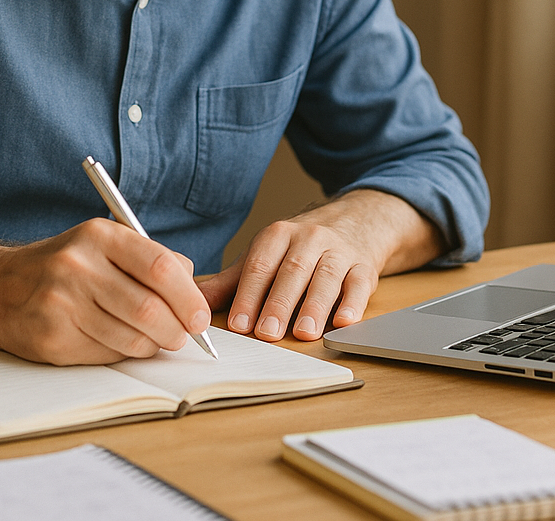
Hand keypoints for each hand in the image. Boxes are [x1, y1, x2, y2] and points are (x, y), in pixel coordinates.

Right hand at [0, 220, 212, 365]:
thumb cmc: (68, 266)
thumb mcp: (106, 244)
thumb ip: (151, 259)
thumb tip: (196, 289)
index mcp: (99, 235)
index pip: (159, 265)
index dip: (187, 296)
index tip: (200, 317)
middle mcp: (78, 265)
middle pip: (148, 307)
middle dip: (175, 330)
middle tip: (182, 336)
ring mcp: (62, 302)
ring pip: (130, 337)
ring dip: (152, 345)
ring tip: (153, 339)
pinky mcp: (51, 337)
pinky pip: (106, 354)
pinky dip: (124, 354)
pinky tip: (121, 342)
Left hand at [197, 190, 444, 341]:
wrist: (354, 223)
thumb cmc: (300, 248)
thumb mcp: (265, 255)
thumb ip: (233, 281)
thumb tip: (190, 299)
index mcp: (279, 234)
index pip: (260, 265)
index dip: (248, 295)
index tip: (238, 323)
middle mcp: (309, 238)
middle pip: (292, 271)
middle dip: (279, 303)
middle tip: (267, 333)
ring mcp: (339, 252)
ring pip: (326, 278)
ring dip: (314, 306)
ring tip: (303, 333)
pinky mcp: (364, 267)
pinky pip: (359, 284)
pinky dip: (353, 304)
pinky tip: (344, 321)